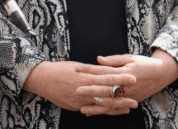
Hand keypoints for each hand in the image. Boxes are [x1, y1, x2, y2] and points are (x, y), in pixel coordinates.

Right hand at [23, 60, 137, 113]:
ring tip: (130, 106)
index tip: (133, 77)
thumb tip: (104, 69)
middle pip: (107, 91)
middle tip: (136, 96)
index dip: (120, 77)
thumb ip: (91, 70)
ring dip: (118, 105)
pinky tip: (116, 111)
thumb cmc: (59, 70)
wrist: (41, 79)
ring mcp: (80, 98)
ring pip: (102, 103)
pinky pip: (94, 110)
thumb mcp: (75, 66)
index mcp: (85, 74)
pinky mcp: (76, 106)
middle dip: (122, 94)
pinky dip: (106, 111)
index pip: (106, 76)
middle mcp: (84, 87)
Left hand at [75, 50, 177, 111]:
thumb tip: (98, 59)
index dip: (89, 71)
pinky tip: (96, 113)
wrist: (163, 73)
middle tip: (77, 90)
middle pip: (106, 89)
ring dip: (97, 106)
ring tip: (83, 108)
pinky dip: (107, 111)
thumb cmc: (144, 63)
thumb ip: (113, 60)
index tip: (77, 69)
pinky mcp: (133, 101)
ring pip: (111, 103)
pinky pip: (118, 108)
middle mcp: (127, 86)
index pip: (103, 72)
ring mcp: (130, 95)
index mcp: (125, 73)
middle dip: (90, 90)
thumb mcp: (130, 58)